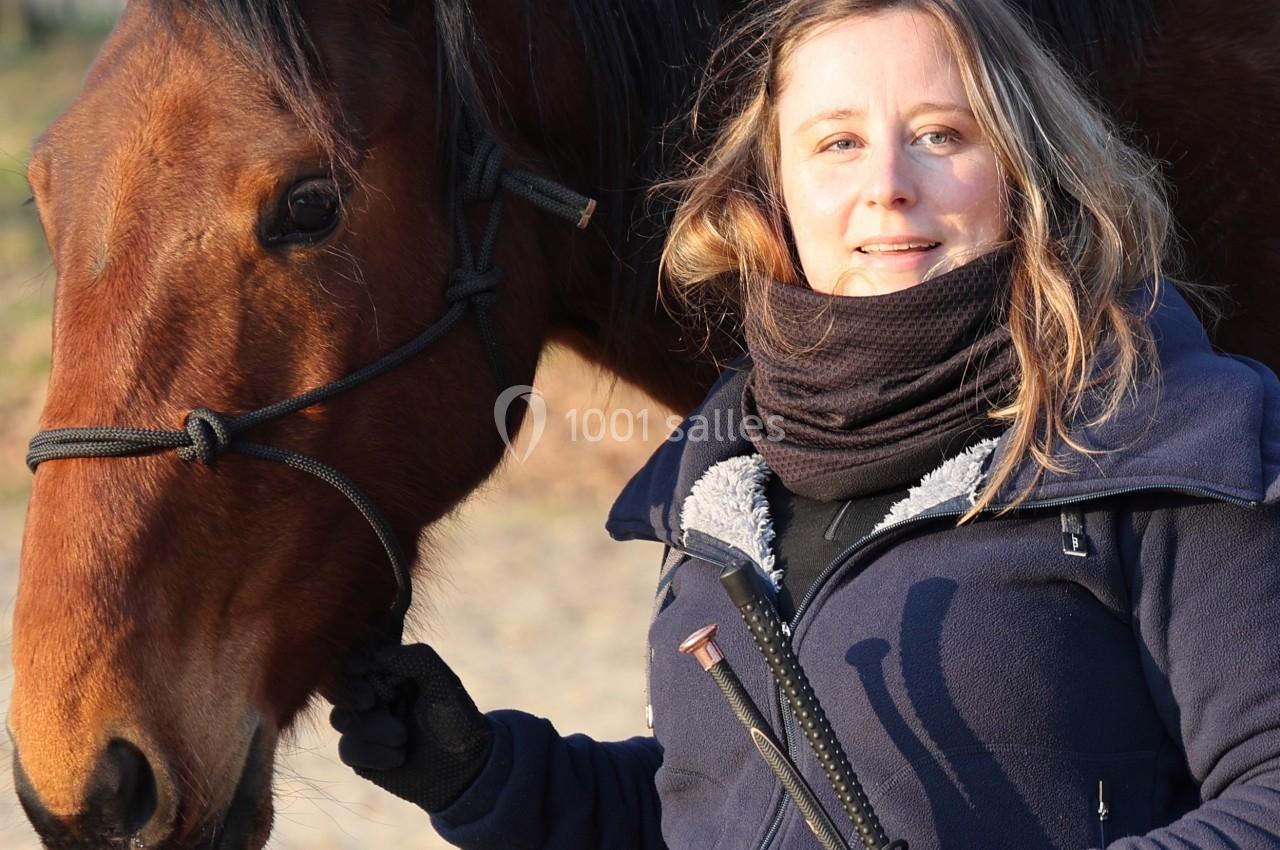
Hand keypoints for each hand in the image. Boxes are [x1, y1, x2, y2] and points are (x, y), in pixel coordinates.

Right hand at [329, 643, 493, 812]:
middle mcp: (374, 694)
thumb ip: (417, 660)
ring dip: (372, 730)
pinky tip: (399, 758)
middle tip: (378, 707)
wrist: (464, 768)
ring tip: (403, 738)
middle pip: (342, 691)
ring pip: (342, 720)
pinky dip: (373, 754)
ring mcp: (366, 723)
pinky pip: (348, 750)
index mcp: (390, 670)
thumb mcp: (443, 683)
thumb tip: (379, 653)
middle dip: (360, 702)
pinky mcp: (362, 754)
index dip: (356, 673)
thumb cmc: (456, 719)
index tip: (373, 691)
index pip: (356, 661)